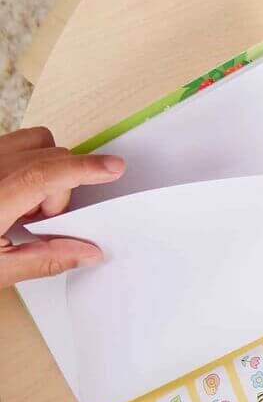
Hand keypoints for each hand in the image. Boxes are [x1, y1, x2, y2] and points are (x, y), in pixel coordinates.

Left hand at [0, 129, 123, 288]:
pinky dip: (25, 163)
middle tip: (41, 222)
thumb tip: (87, 251)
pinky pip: (14, 145)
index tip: (112, 168)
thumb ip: (46, 259)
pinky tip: (10, 195)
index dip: (86, 168)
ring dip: (44, 169)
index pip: (49, 172)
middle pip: (49, 156)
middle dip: (59, 188)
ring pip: (33, 142)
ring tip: (23, 206)